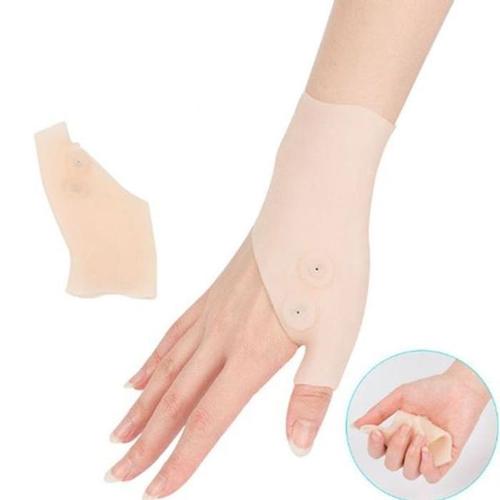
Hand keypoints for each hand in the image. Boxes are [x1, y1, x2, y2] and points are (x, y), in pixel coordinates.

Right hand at [106, 236, 332, 497]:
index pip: (207, 420)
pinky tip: (138, 376)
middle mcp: (222, 338)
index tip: (153, 492)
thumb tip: (295, 448)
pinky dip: (152, 361)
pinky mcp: (212, 296)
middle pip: (175, 401)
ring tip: (118, 434)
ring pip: (166, 369)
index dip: (180, 460)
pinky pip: (173, 335)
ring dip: (141, 407)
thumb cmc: (330, 272)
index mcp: (252, 354)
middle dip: (145, 443)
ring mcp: (212, 314)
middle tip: (117, 473)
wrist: (312, 211)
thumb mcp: (335, 337)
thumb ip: (309, 394)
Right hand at [354, 362, 489, 482]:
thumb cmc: (430, 390)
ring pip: (409, 473)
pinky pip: (431, 477)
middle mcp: (409, 446)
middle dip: (395, 447)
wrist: (458, 390)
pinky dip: (426, 466)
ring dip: (411, 455)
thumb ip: (378, 412)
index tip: (376, 432)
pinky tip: (427, 449)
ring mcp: (428, 455)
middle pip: (391, 463)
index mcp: (396, 432)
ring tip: (421, 435)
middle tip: (406, 428)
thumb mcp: (399, 397)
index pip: (378, 450)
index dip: (373, 446)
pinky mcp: (446, 460)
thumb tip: (356, 425)